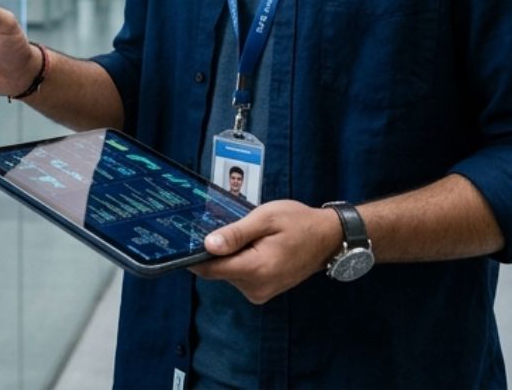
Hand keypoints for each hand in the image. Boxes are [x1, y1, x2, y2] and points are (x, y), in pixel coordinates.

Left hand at [190, 200, 341, 304]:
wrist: (327, 238)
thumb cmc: (298, 223)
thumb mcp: (266, 219)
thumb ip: (236, 234)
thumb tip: (207, 245)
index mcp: (256, 270)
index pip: (211, 269)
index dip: (194, 255)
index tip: (184, 239)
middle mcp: (256, 288)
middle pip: (219, 270)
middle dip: (218, 250)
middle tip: (230, 226)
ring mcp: (260, 293)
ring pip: (229, 273)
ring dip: (232, 255)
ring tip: (250, 235)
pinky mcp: (263, 291)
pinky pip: (240, 276)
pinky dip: (241, 261)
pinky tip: (255, 246)